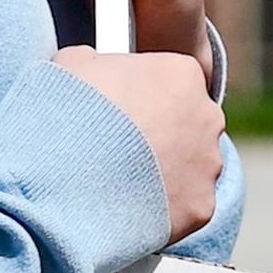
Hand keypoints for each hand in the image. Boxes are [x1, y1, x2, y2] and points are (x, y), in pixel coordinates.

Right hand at [58, 43, 225, 246]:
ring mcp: (208, 163)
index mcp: (180, 73)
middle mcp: (206, 116)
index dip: (141, 97)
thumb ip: (94, 64)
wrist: (65, 178)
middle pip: (187, 124)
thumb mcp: (71, 66)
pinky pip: (185, 205)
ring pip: (190, 167)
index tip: (120, 112)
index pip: (170, 82)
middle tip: (120, 150)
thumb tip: (90, 69)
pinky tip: (129, 208)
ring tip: (120, 184)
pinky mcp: (201, 205)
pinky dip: (162, 209)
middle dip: (160, 135)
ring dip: (163, 174)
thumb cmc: (67, 115)